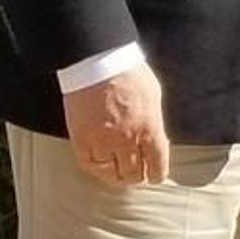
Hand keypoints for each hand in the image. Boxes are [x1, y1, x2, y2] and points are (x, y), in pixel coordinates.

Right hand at [61, 63, 172, 186]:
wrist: (98, 62)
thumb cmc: (129, 74)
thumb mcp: (153, 97)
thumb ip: (154, 121)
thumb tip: (155, 138)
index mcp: (151, 129)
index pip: (157, 164)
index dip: (156, 173)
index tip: (154, 176)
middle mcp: (128, 140)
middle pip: (133, 173)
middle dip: (136, 176)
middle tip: (134, 175)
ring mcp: (103, 141)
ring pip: (111, 173)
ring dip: (116, 176)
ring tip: (117, 174)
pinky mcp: (82, 139)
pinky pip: (89, 164)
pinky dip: (96, 169)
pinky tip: (100, 167)